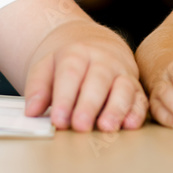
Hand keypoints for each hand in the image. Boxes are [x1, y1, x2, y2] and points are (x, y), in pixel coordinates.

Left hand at [23, 21, 147, 131]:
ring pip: (123, 88)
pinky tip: (130, 124)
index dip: (65, 97)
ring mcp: (122, 72)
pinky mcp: (136, 86)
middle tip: (80, 126)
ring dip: (116, 108)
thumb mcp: (47, 65)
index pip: (71, 73)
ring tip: (106, 127)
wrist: (96, 44)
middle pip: (98, 80)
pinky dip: (137, 112)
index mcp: (78, 53)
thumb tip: (32, 111)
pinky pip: (140, 98)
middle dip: (90, 105)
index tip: (58, 119)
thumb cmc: (69, 63)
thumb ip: (38, 87)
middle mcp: (104, 61)